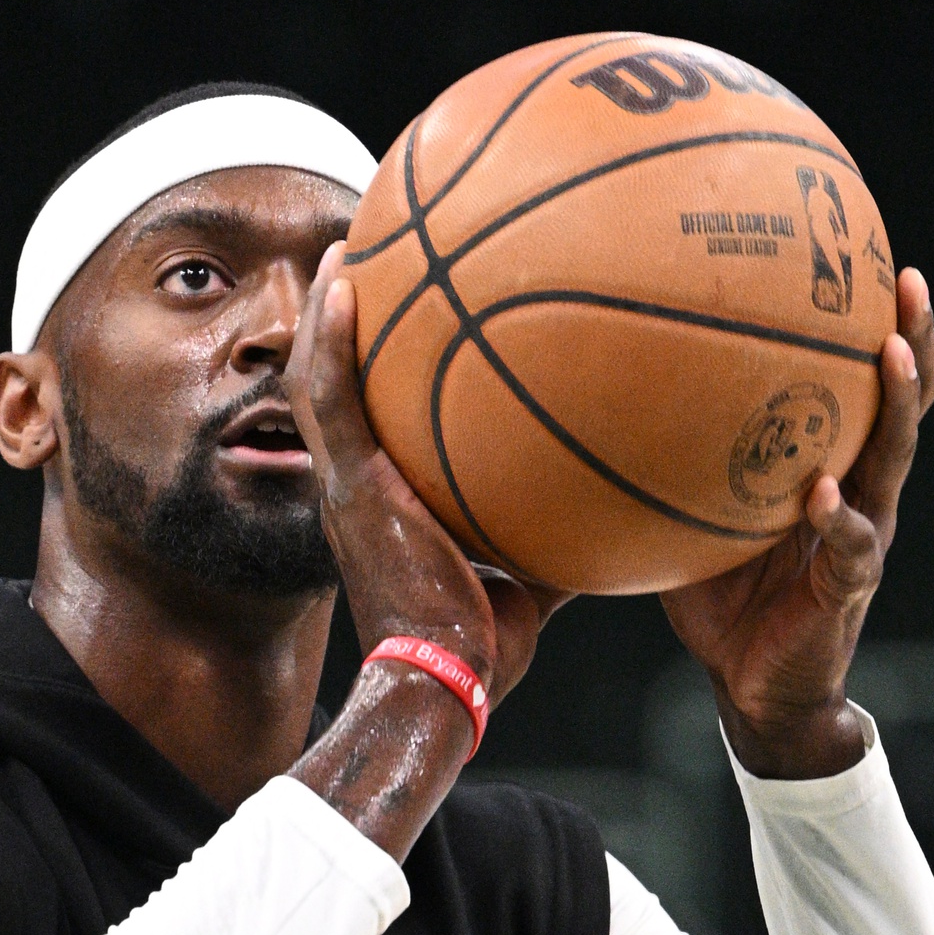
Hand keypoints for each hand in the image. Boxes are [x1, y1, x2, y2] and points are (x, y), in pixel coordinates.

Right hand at [285, 243, 566, 708]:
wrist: (442, 681)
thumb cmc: (482, 649)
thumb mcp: (530, 580)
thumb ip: (556, 537)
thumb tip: (617, 512)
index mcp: (385, 508)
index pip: (370, 427)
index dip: (373, 374)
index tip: (397, 322)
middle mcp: (354, 489)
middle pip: (332, 391)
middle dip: (340, 327)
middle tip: (359, 264)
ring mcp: (346, 486)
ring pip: (316, 382)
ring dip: (324, 315)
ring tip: (341, 253)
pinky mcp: (352, 489)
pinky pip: (330, 399)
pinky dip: (332, 342)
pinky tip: (345, 286)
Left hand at [660, 266, 933, 777]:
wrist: (752, 688)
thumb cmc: (718, 601)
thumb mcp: (687, 523)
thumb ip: (664, 472)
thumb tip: (584, 416)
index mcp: (830, 469)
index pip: (863, 387)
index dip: (874, 327)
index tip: (871, 259)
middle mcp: (859, 492)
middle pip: (903, 404)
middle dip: (912, 339)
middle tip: (909, 281)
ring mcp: (864, 536)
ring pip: (895, 460)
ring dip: (898, 405)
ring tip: (893, 354)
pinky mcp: (848, 586)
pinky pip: (852, 545)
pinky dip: (840, 519)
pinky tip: (824, 493)